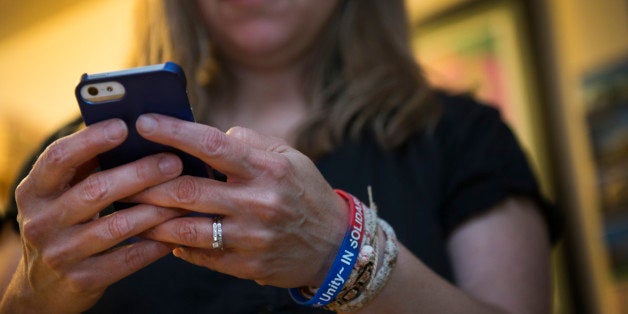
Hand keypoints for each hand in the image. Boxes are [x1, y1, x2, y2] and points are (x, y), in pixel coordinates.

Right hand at [2, 119, 185, 312]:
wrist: (44, 287)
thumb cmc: (64, 223)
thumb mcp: (60, 194)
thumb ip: (86, 166)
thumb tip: (131, 129)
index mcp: (34, 191)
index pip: (59, 158)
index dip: (91, 141)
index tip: (125, 126)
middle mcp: (41, 222)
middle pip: (95, 191)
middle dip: (140, 174)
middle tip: (173, 162)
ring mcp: (60, 254)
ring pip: (116, 226)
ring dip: (155, 209)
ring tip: (183, 196)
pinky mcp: (82, 280)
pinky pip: (128, 259)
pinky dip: (155, 244)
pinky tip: (176, 231)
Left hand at [131, 114, 348, 287]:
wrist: (335, 246)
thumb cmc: (307, 194)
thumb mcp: (290, 158)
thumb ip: (251, 142)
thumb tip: (213, 135)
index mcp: (268, 169)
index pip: (213, 145)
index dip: (174, 132)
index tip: (144, 123)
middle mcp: (258, 202)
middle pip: (187, 190)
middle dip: (147, 182)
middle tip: (122, 175)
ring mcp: (252, 237)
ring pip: (186, 228)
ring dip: (153, 219)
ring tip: (131, 209)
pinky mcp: (248, 265)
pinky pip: (200, 255)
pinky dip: (177, 244)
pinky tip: (164, 235)